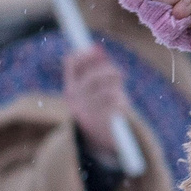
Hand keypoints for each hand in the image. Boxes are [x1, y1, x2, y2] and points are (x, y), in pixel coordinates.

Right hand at [62, 46, 129, 161]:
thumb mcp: (92, 89)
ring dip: (116, 88)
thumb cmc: (97, 107)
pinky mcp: (100, 120)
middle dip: (108, 71)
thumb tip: (97, 51)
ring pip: (106, 90)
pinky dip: (121, 101)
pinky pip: (115, 103)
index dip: (85, 54)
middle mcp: (74, 99)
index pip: (71, 63)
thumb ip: (94, 70)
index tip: (97, 51)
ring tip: (119, 93)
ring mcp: (86, 110)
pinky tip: (120, 105)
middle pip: (92, 76)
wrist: (98, 139)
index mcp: (70, 88)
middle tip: (119, 73)